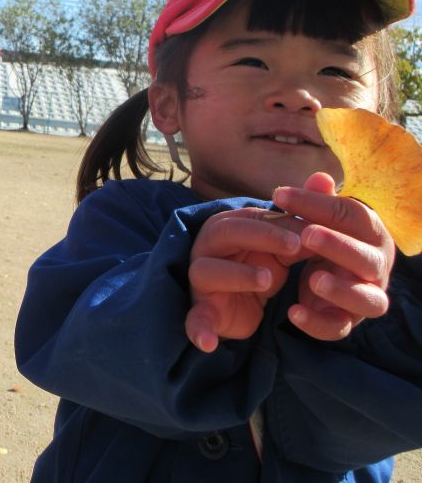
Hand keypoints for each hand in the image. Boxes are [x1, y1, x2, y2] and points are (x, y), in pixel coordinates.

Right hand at [186, 207, 303, 352]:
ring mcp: (201, 280)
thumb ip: (301, 213)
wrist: (240, 301)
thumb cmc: (261, 262)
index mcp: (228, 226)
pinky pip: (194, 319)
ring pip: (206, 271)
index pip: (249, 216)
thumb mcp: (283, 240)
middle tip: (295, 248)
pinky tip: (208, 343)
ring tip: (269, 280)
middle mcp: (209, 248)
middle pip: (224, 233)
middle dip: (260, 237)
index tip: (309, 231)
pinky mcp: (202, 310)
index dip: (277, 222)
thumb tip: (325, 177)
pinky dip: (198, 329)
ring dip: (236, 275)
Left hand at [273, 172, 394, 340]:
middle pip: (367, 259)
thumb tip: (319, 178)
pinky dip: (318, 324)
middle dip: (339, 247)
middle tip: (308, 234)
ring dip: (342, 290)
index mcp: (371, 233)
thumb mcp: (320, 218)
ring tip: (313, 279)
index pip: (351, 216)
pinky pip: (339, 328)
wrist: (331, 272)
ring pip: (368, 300)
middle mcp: (376, 267)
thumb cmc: (327, 237)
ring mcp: (366, 296)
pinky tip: (294, 313)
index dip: (317, 204)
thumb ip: (318, 201)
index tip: (279, 195)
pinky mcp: (347, 321)